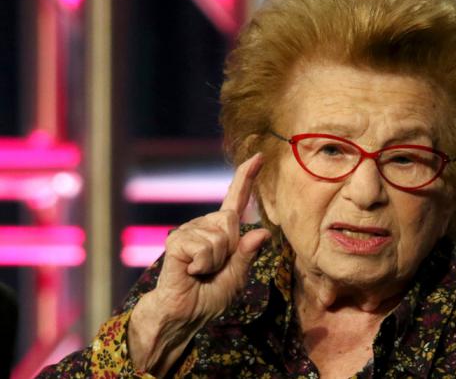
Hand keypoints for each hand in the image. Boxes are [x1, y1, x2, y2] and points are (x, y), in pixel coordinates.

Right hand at [128, 153, 270, 374]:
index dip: (246, 178)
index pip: (235, 201)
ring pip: (218, 236)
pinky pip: (202, 246)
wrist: (179, 318)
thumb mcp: (236, 279)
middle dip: (229, 249)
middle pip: (230, 220)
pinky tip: (189, 273)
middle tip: (212, 270)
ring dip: (215, 261)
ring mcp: (187, 233)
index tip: (259, 156)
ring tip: (199, 274)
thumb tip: (263, 233)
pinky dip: (202, 265)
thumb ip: (247, 255)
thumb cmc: (207, 300)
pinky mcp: (174, 243)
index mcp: (221, 234)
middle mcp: (203, 227)